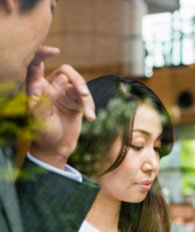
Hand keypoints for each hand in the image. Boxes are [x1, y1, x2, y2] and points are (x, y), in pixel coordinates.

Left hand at [26, 46, 94, 168]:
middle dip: (77, 81)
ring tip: (89, 113)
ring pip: (79, 84)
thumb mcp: (41, 115)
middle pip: (66, 72)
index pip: (35, 63)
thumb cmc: (43, 133)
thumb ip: (49, 95)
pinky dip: (91, 107)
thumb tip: (62, 78)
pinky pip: (86, 98)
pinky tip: (91, 118)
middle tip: (85, 94)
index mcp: (36, 88)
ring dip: (86, 97)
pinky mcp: (76, 103)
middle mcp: (51, 88)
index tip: (56, 51)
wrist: (56, 150)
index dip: (43, 52)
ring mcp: (65, 95)